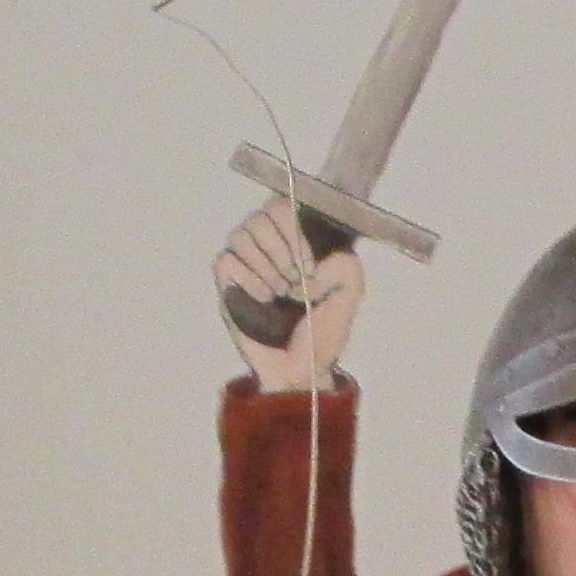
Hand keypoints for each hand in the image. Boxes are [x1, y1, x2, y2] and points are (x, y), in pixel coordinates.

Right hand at [215, 197, 361, 393]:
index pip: (283, 206)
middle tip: (294, 282)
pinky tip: (263, 299)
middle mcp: (268, 246)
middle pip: (260, 217)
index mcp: (297, 242)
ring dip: (265, 266)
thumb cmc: (322, 334)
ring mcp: (246, 263)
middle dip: (281, 251)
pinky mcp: (227, 284)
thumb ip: (347, 267)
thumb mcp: (349, 297)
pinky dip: (247, 278)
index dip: (293, 230)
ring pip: (241, 235)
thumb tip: (317, 260)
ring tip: (279, 294)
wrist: (299, 370)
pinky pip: (226, 260)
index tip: (308, 266)